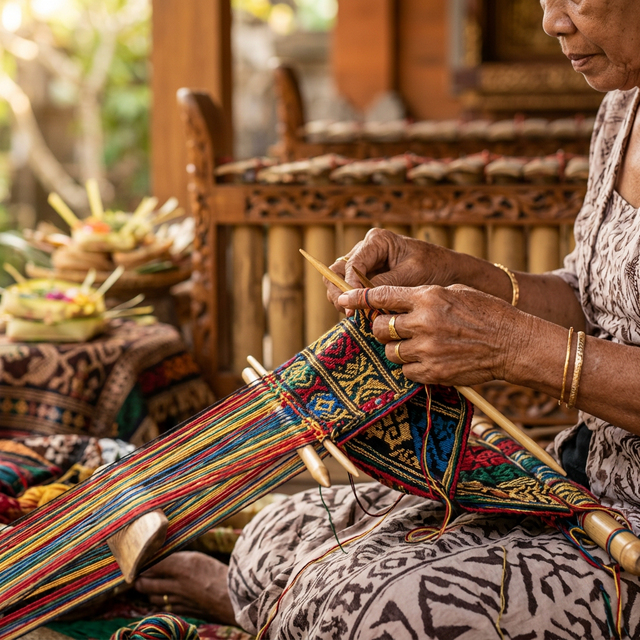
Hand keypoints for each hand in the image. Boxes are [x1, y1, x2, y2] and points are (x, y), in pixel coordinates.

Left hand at [134, 551, 235, 624]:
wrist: (234, 599)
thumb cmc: (220, 574)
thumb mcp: (199, 559)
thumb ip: (179, 559)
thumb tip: (163, 558)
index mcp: (181, 567)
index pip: (151, 565)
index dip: (142, 563)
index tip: (138, 559)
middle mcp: (176, 585)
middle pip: (145, 584)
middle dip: (139, 579)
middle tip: (137, 574)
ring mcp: (177, 601)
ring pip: (152, 597)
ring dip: (147, 591)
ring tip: (147, 584)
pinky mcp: (182, 611)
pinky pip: (163, 607)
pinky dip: (159, 602)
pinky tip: (162, 597)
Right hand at [326, 229, 458, 314]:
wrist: (449, 273)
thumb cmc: (434, 268)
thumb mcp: (411, 276)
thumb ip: (384, 285)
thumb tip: (357, 299)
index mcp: (376, 241)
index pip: (351, 265)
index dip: (349, 287)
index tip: (353, 308)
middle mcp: (365, 250)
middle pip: (336, 271)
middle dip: (339, 293)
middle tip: (349, 313)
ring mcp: (364, 264)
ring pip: (338, 281)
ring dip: (343, 299)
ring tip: (356, 316)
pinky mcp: (366, 279)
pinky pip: (350, 291)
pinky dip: (352, 303)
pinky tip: (362, 315)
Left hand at [338, 284, 533, 386]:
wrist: (512, 343)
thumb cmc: (486, 313)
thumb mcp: (455, 292)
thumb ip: (423, 297)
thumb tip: (395, 302)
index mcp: (428, 297)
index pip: (382, 295)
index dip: (359, 297)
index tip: (343, 297)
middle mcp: (423, 322)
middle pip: (378, 327)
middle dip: (379, 327)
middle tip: (389, 328)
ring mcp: (427, 350)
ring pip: (389, 351)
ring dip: (394, 348)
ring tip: (412, 345)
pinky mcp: (433, 373)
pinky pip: (404, 371)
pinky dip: (409, 366)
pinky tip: (424, 360)